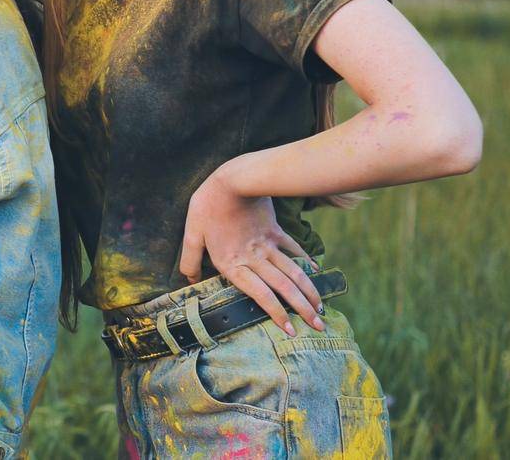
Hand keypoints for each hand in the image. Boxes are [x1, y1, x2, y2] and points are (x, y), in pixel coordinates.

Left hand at [180, 165, 323, 334]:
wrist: (234, 179)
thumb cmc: (208, 206)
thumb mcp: (191, 234)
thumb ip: (189, 260)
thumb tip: (189, 280)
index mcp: (234, 264)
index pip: (260, 295)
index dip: (276, 313)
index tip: (290, 329)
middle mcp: (255, 258)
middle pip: (284, 288)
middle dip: (303, 310)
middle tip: (320, 326)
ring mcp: (268, 245)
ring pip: (294, 273)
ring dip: (309, 291)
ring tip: (321, 307)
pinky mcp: (275, 230)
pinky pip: (293, 249)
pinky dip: (305, 261)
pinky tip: (315, 270)